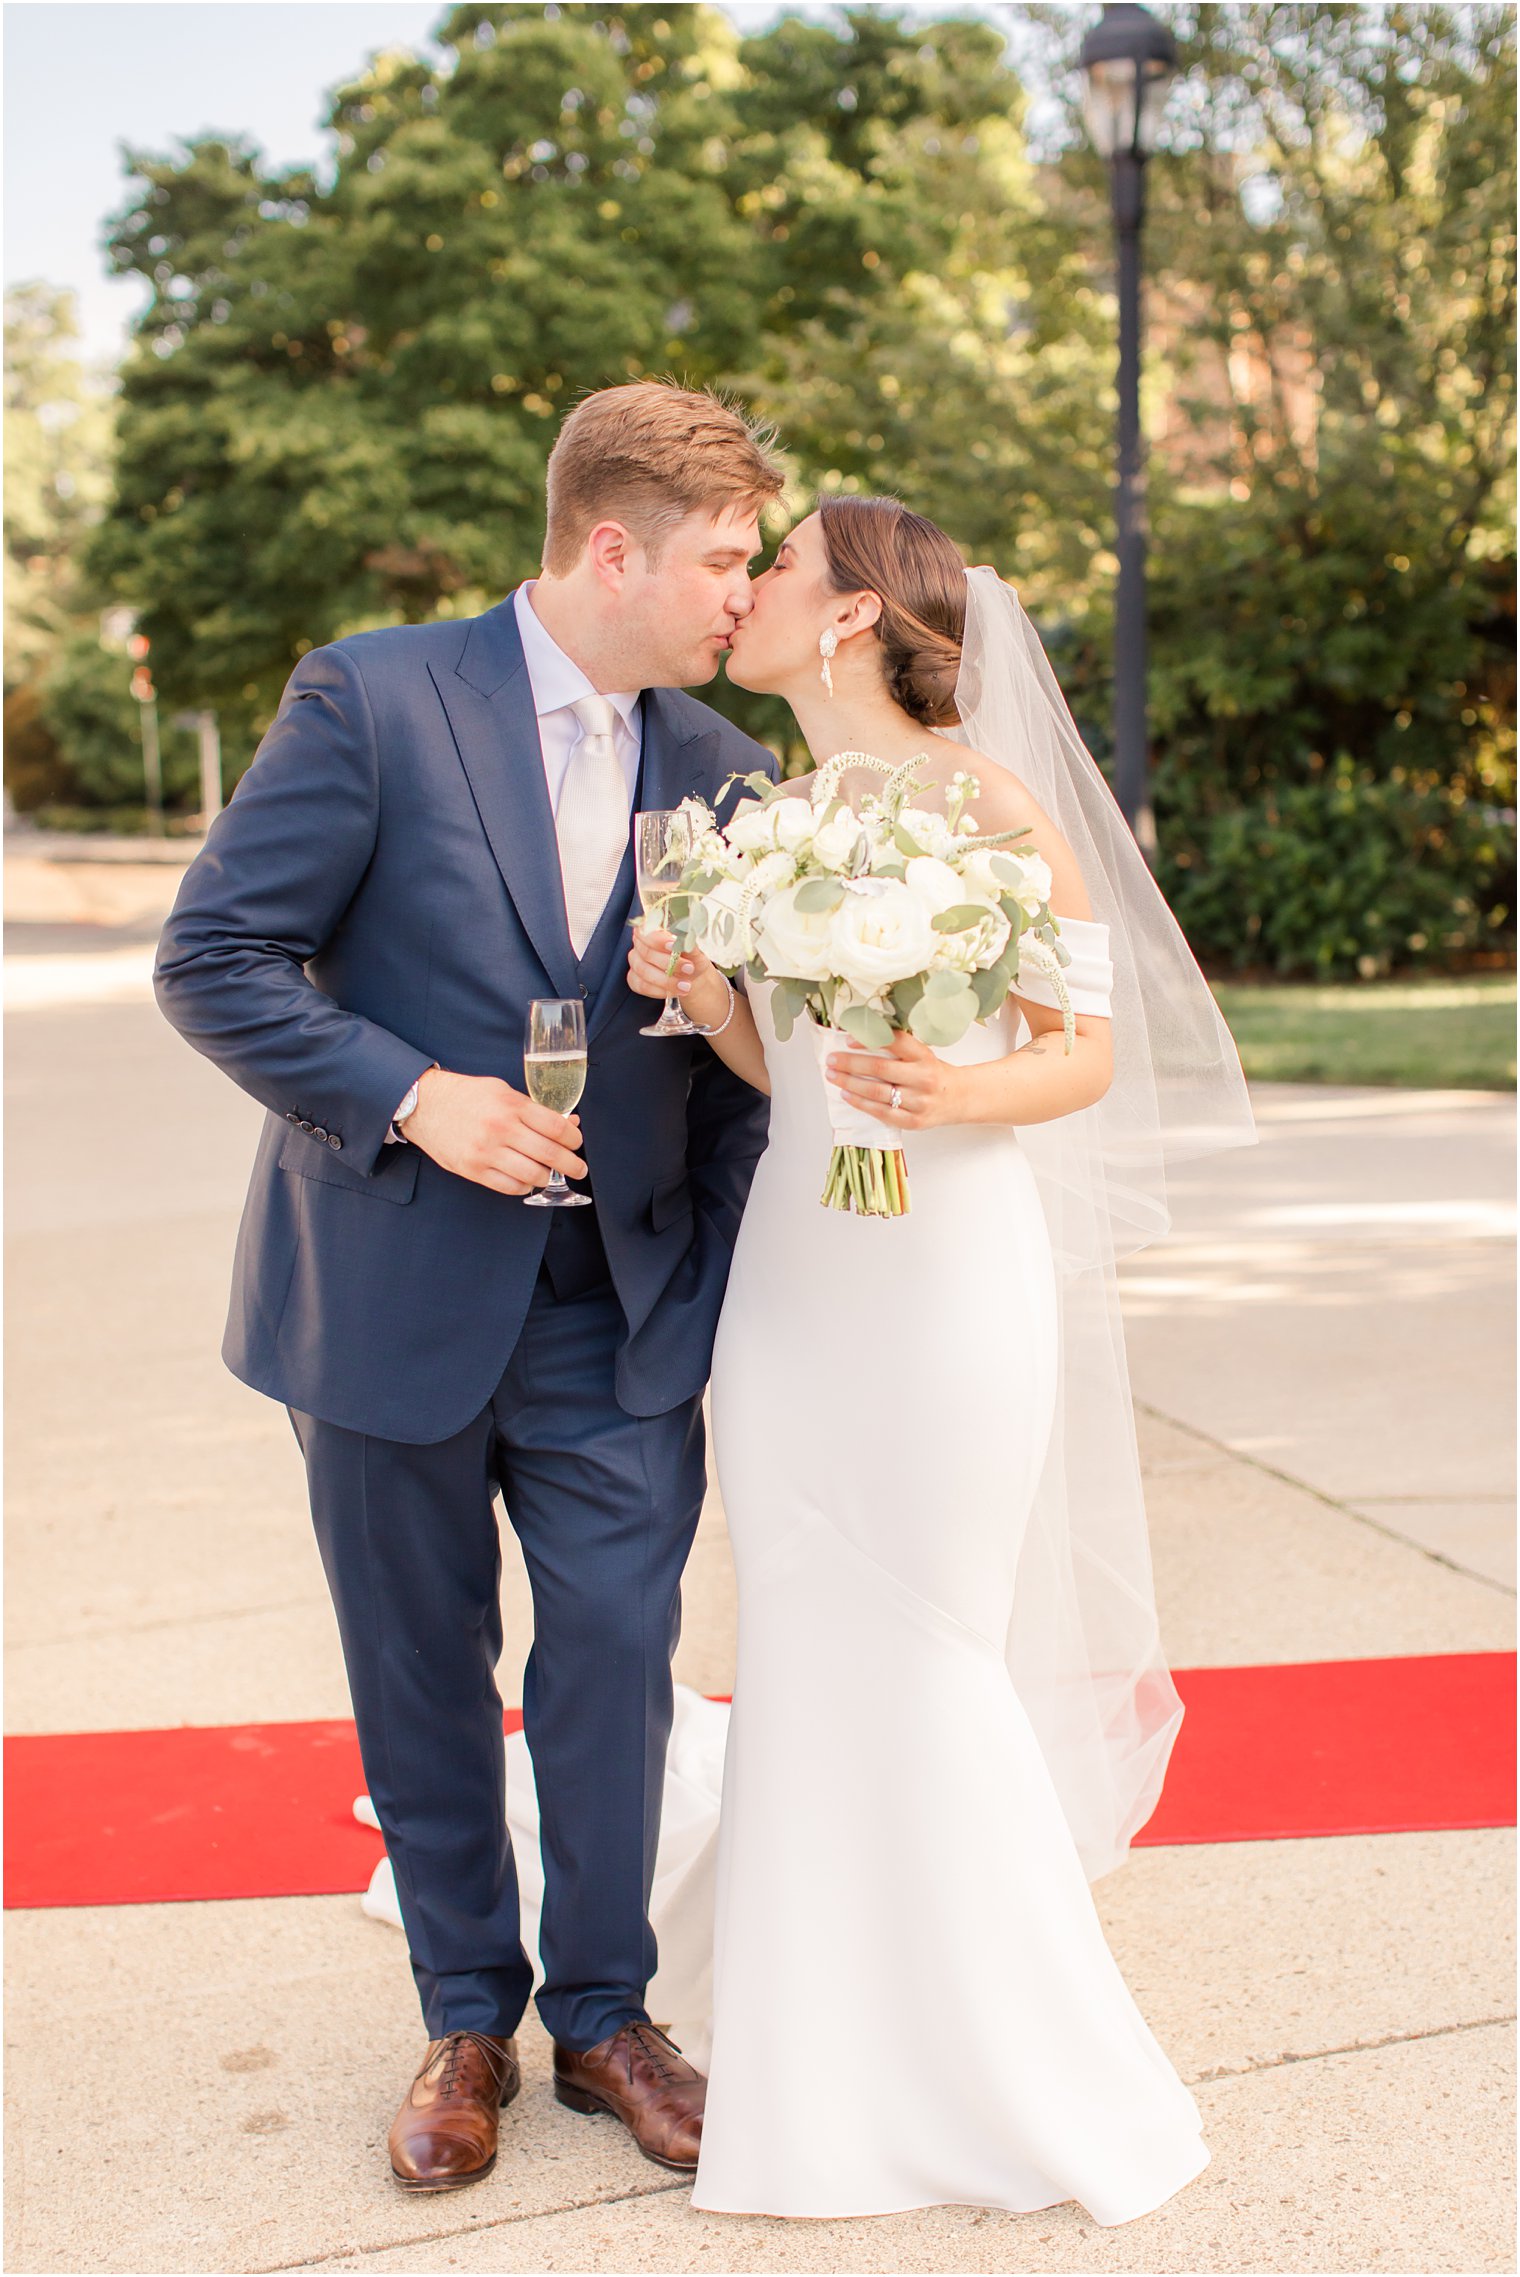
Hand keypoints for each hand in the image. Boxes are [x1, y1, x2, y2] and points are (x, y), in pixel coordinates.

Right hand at [402, 1067, 585, 1195]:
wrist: (425, 1105)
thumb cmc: (466, 1096)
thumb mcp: (503, 1091)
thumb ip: (534, 1108)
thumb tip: (568, 1124)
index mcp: (511, 1106)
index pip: (556, 1127)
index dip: (574, 1139)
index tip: (576, 1143)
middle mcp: (500, 1129)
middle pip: (550, 1154)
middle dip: (572, 1165)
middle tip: (579, 1169)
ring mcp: (486, 1152)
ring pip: (532, 1175)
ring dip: (547, 1177)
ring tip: (549, 1173)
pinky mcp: (473, 1169)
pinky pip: (510, 1187)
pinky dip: (524, 1185)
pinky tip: (526, 1179)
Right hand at [627, 924, 730, 1026]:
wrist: (691, 975)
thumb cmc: (690, 957)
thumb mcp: (694, 949)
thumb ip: (687, 943)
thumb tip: (684, 939)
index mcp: (651, 930)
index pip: (645, 931)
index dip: (658, 939)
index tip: (674, 946)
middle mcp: (640, 945)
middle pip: (646, 953)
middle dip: (668, 963)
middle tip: (689, 968)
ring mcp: (635, 963)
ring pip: (644, 971)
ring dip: (666, 980)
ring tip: (686, 985)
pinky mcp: (634, 980)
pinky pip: (642, 986)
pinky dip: (659, 990)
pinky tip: (673, 991)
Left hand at [825, 1029, 963, 1130]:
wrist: (959, 1099)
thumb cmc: (934, 1073)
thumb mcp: (922, 1055)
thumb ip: (897, 1048)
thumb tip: (858, 1040)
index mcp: (925, 1056)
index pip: (896, 1042)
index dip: (870, 1040)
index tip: (848, 1040)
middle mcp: (924, 1078)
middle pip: (881, 1068)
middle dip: (851, 1063)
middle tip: (832, 1060)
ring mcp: (919, 1102)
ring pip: (878, 1092)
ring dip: (850, 1083)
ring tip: (833, 1076)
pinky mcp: (914, 1121)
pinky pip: (882, 1113)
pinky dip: (861, 1103)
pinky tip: (847, 1095)